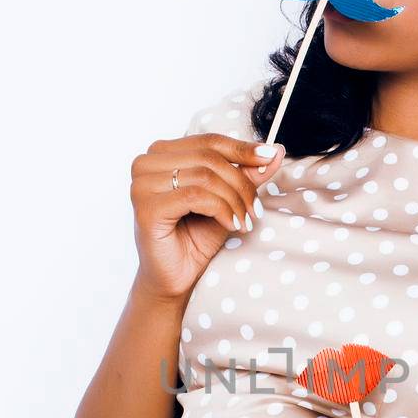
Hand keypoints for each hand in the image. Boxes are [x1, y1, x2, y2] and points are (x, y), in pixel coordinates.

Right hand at [130, 130, 284, 300]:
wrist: (176, 276)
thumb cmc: (196, 236)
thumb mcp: (227, 199)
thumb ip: (247, 174)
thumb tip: (276, 150)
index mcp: (162, 153)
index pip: (209, 141)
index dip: (243, 149)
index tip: (270, 158)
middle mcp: (145, 163)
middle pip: (209, 157)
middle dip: (241, 183)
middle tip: (255, 209)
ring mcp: (142, 185)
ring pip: (205, 176)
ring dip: (234, 200)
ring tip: (244, 221)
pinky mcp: (146, 208)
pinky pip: (196, 196)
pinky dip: (221, 210)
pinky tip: (230, 225)